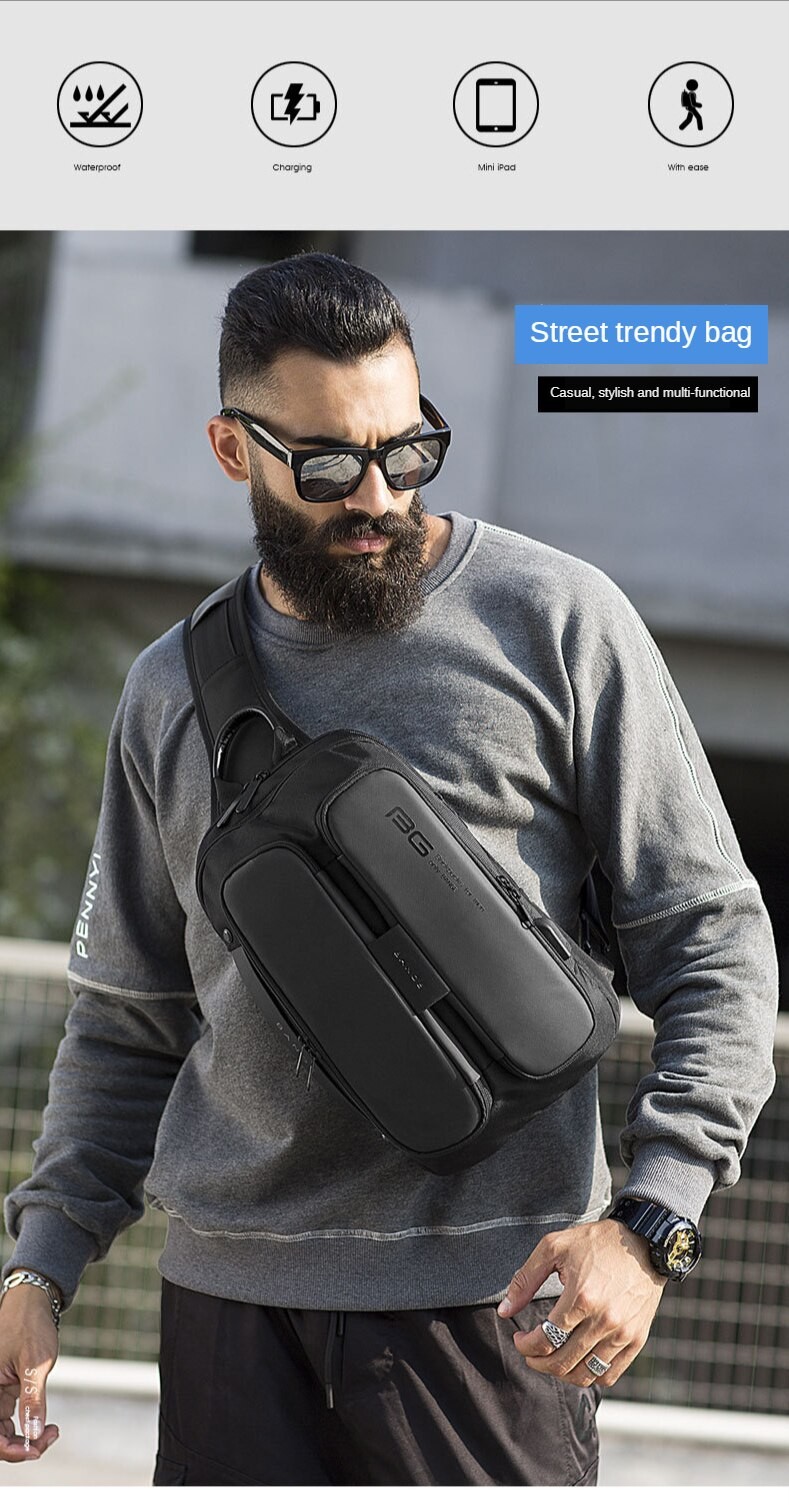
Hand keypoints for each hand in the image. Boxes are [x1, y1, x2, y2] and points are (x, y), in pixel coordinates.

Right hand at [0, 1285, 59, 1461]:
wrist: (33, 1302)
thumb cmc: (30, 1325)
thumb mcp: (35, 1362)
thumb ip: (33, 1399)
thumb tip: (34, 1434)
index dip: (9, 1449)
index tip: (35, 1449)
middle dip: (21, 1446)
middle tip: (49, 1439)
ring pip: (4, 1430)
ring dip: (26, 1438)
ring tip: (52, 1432)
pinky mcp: (7, 1389)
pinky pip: (11, 1418)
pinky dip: (28, 1424)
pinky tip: (47, 1425)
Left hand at [497, 1219, 666, 1388]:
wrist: (643, 1242)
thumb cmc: (596, 1242)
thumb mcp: (554, 1247)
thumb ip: (525, 1280)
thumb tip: (504, 1311)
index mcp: (581, 1297)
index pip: (545, 1340)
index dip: (525, 1346)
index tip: (520, 1339)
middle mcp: (604, 1320)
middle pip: (562, 1363)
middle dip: (538, 1363)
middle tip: (530, 1353)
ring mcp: (622, 1333)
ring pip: (584, 1374)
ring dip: (561, 1373)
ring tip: (552, 1358)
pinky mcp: (637, 1340)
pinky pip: (609, 1375)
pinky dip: (590, 1376)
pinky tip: (578, 1360)